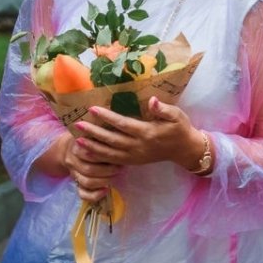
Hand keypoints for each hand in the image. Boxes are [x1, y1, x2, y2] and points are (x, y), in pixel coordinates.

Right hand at [59, 134, 123, 203]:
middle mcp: (73, 160)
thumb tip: (121, 128)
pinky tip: (106, 190)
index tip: (118, 153)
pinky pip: (82, 194)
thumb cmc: (90, 137)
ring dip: (104, 181)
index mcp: (76, 145)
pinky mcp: (76, 184)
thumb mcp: (94, 130)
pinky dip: (95, 195)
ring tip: (116, 176)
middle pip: (88, 169)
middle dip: (107, 170)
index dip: (104, 155)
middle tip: (120, 167)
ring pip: (86, 182)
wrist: (71, 147)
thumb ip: (103, 130)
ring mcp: (74, 173)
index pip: (88, 152)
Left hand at [73, 96, 201, 172]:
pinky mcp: (133, 161)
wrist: (185, 150)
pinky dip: (99, 157)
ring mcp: (135, 156)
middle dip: (94, 132)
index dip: (107, 117)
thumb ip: (163, 109)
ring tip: (77, 141)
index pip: (123, 124)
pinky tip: (88, 153)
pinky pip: (113, 160)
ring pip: (109, 153)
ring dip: (92, 147)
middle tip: (77, 125)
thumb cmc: (180, 128)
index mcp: (147, 133)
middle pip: (111, 140)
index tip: (92, 109)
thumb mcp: (177, 115)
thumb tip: (152, 100)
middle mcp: (138, 146)